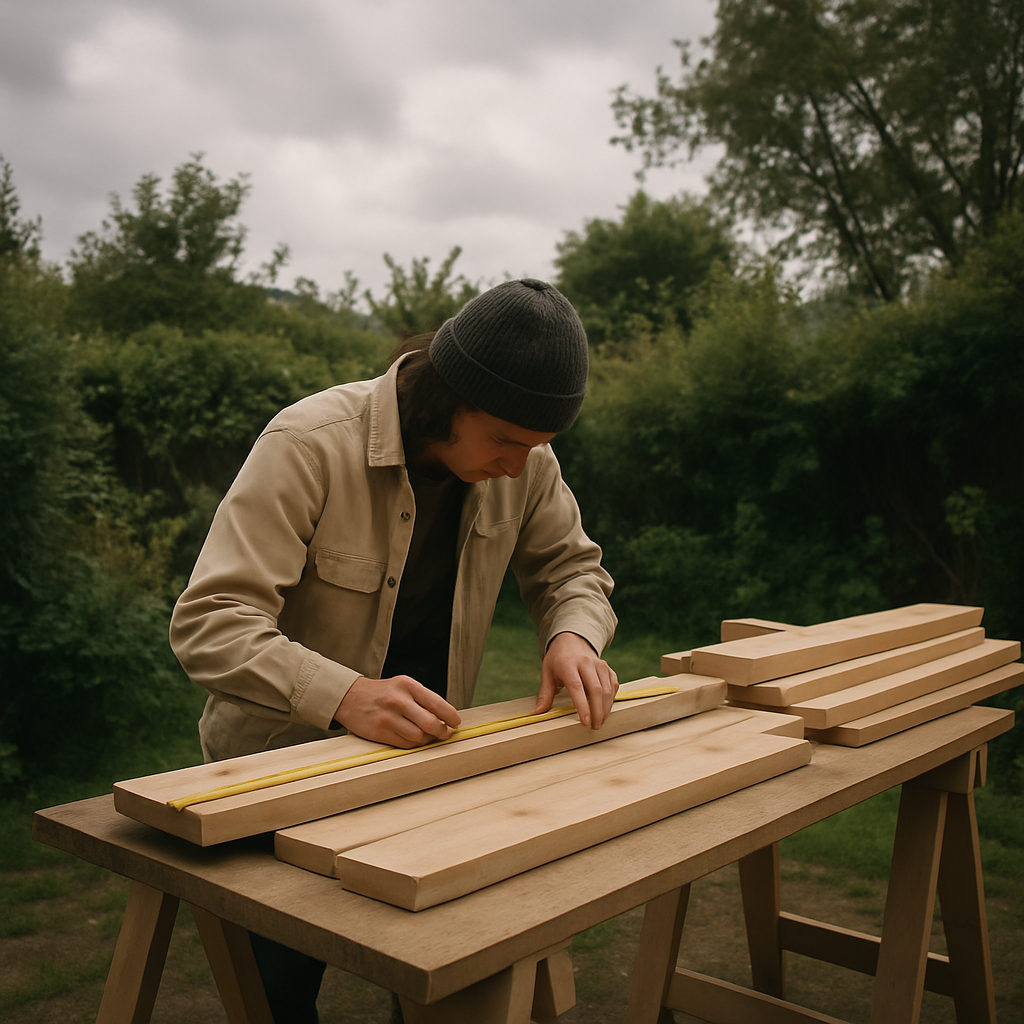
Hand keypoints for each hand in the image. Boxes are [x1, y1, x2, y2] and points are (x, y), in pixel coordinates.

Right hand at [334, 675, 461, 747]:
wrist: (350, 697)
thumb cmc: (382, 693)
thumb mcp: (403, 686)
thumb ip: (423, 699)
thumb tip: (446, 717)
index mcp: (408, 686)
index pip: (437, 703)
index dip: (451, 716)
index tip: (456, 722)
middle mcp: (398, 701)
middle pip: (430, 723)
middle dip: (442, 732)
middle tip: (445, 733)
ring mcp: (388, 718)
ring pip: (419, 737)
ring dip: (428, 740)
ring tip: (429, 736)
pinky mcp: (380, 732)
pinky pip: (405, 744)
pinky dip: (414, 744)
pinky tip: (415, 739)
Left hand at [535, 632, 618, 728]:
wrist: (572, 639)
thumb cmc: (557, 659)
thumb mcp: (547, 672)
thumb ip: (545, 693)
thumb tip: (539, 712)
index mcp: (568, 664)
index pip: (577, 687)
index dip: (582, 706)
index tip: (585, 722)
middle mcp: (586, 663)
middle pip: (596, 690)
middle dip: (597, 711)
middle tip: (595, 726)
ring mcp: (599, 664)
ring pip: (607, 689)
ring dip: (605, 708)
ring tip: (600, 722)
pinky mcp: (607, 668)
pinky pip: (613, 684)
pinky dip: (611, 698)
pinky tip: (606, 708)